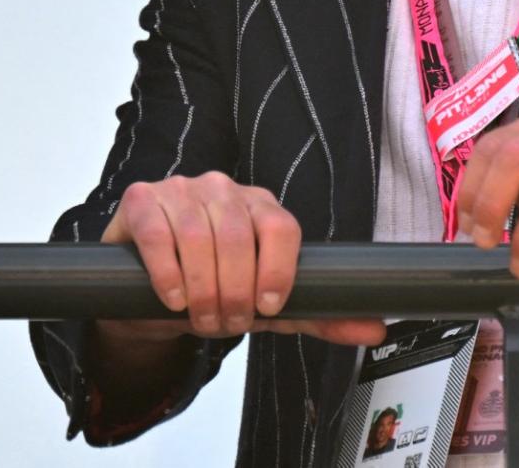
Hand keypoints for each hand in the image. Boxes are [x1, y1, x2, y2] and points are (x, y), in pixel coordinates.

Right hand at [97, 172, 384, 347]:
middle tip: (227, 322)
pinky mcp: (142, 198)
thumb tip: (375, 329)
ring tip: (201, 316)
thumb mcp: (268, 307)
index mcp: (261, 206)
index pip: (281, 227)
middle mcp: (224, 189)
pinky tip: (173, 296)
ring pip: (198, 235)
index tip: (269, 308)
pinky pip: (159, 232)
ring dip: (202, 287)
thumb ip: (318, 314)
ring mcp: (182, 189)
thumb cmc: (216, 288)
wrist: (150, 291)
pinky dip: (168, 271)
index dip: (278, 271)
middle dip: (235, 291)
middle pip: (238, 236)